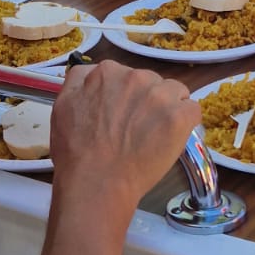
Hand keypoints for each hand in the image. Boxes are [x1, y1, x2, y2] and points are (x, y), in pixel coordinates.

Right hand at [50, 60, 198, 206]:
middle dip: (147, 102)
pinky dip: (186, 124)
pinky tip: (172, 139)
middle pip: (151, 82)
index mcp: (106, 72)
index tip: (122, 115)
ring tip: (155, 135)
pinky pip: (192, 110)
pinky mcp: (179, 115)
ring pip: (174, 93)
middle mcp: (134, 77)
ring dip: (168, 109)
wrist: (96, 182)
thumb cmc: (76, 152)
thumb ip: (78, 82)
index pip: (126, 76)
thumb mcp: (63, 106)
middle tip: (136, 129)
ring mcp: (159, 95)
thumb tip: (90, 75)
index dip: (126, 97)